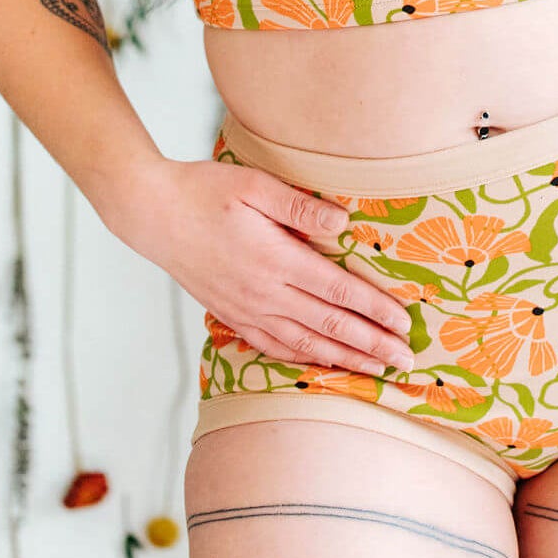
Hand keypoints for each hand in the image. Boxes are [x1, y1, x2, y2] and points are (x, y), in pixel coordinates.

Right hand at [118, 157, 416, 376]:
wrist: (151, 214)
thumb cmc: (204, 191)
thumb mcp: (255, 185)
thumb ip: (301, 206)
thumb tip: (343, 222)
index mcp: (275, 260)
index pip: (338, 292)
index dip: (375, 310)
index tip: (404, 323)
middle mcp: (264, 293)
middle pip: (329, 326)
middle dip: (371, 345)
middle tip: (406, 361)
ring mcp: (245, 309)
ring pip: (305, 345)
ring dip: (344, 360)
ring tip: (376, 373)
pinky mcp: (230, 315)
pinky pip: (273, 347)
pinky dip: (303, 360)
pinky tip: (321, 366)